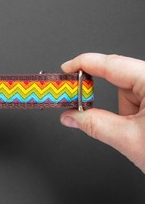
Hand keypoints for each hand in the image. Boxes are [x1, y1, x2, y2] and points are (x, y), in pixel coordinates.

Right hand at [60, 53, 144, 172]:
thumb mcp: (129, 139)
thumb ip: (93, 124)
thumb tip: (70, 117)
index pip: (112, 63)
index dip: (83, 64)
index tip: (66, 69)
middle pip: (120, 78)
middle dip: (105, 97)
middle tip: (82, 106)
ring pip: (129, 92)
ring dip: (123, 111)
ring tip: (133, 132)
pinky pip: (139, 99)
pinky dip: (131, 113)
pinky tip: (140, 130)